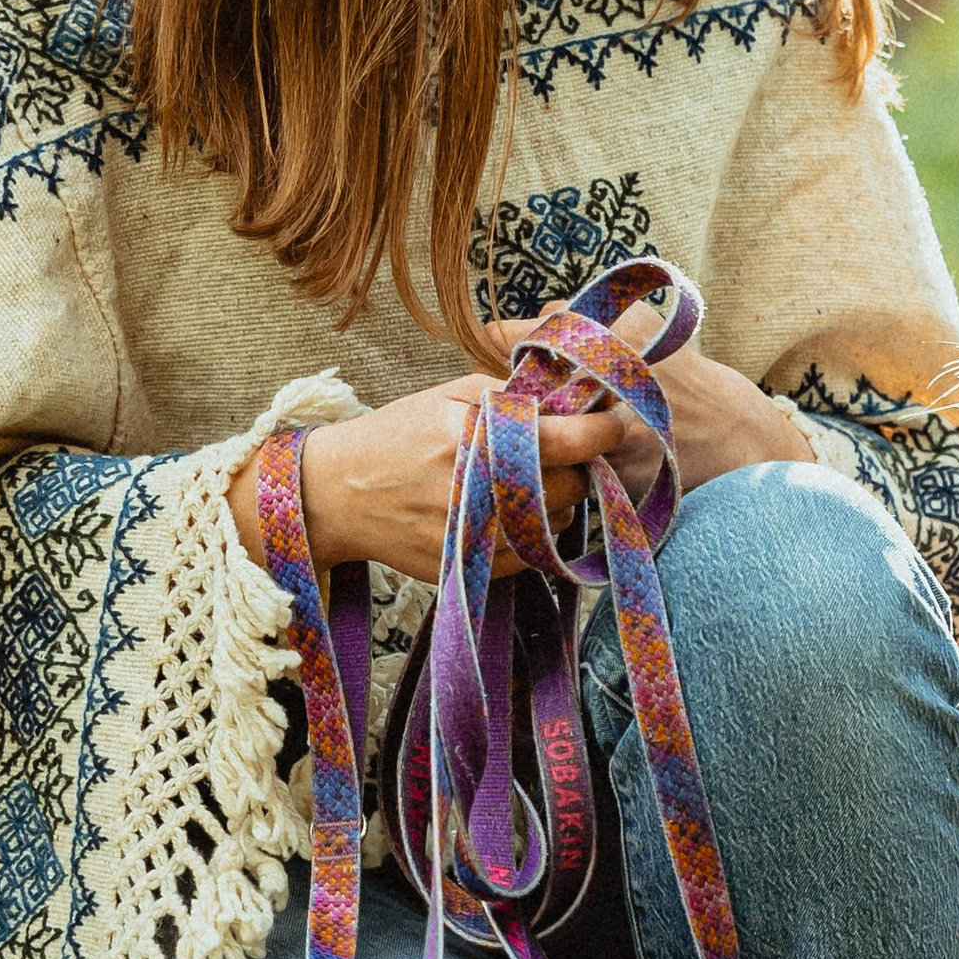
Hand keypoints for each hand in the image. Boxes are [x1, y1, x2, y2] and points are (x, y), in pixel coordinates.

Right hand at [226, 321, 811, 582]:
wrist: (336, 497)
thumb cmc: (397, 436)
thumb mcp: (448, 396)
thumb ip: (510, 395)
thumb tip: (574, 389)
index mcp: (471, 437)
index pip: (562, 439)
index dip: (602, 431)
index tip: (622, 419)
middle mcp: (475, 490)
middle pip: (569, 487)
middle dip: (581, 469)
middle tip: (579, 452)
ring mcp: (473, 537)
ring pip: (556, 523)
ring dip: (561, 502)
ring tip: (535, 480)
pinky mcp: (471, 569)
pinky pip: (533, 555)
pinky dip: (537, 533)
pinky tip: (516, 511)